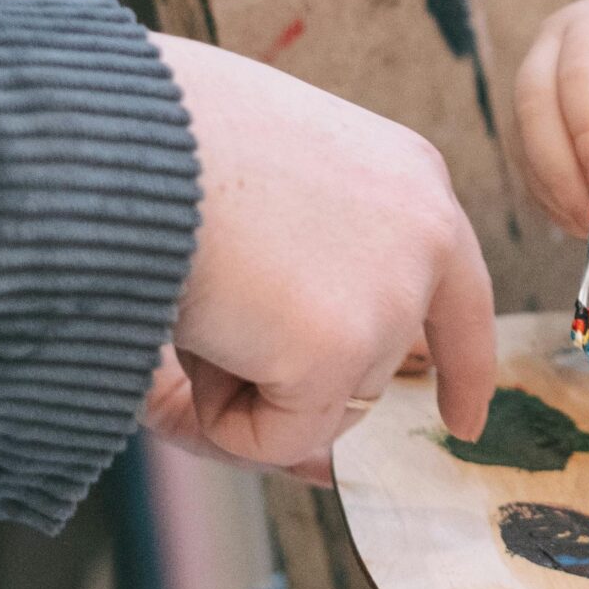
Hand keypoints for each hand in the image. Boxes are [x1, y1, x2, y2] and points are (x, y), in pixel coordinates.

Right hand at [146, 33, 496, 473]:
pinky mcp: (337, 349)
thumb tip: (316, 455)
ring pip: (319, 404)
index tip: (462, 421)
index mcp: (411, 179)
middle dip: (297, 376)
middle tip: (212, 312)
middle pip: (374, 367)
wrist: (125, 134)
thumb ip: (299, 282)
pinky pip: (276, 438)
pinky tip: (188, 344)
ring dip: (244, 381)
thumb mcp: (264, 195)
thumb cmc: (167, 141)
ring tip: (197, 293)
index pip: (461, 296)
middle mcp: (425, 235)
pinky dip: (221, 422)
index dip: (461, 368)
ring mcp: (390, 296)